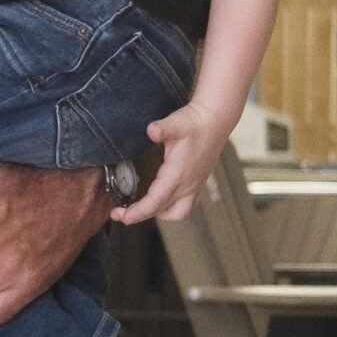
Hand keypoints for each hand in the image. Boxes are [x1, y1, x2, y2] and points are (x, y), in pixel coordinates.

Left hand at [112, 104, 232, 224]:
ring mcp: (195, 186)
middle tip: (120, 214)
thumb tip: (151, 131)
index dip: (138, 212)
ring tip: (141, 209)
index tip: (121, 216)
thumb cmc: (195, 122)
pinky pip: (185, 206)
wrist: (216, 120)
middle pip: (162, 211)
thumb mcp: (177, 123)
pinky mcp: (199, 183)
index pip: (156, 201)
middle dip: (140, 216)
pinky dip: (170, 209)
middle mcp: (188, 184)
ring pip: (177, 213)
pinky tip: (160, 201)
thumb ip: (163, 128)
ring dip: (158, 214)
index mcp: (179, 174)